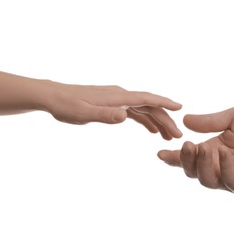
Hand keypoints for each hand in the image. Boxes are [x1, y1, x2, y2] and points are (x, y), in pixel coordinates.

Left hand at [46, 83, 182, 139]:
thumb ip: (105, 115)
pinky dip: (145, 120)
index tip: (180, 108)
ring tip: (168, 136)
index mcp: (118, 97)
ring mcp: (118, 99)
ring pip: (144, 109)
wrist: (53, 97)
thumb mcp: (84, 113)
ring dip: (157, 121)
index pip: (147, 98)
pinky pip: (135, 111)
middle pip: (149, 106)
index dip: (164, 103)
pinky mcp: (113, 104)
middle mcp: (121, 95)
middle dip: (165, 119)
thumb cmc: (66, 106)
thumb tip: (125, 116)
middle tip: (177, 135)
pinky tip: (151, 130)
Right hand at [158, 106, 233, 195]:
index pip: (190, 157)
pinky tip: (224, 153)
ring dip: (201, 165)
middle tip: (186, 145)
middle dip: (185, 160)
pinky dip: (224, 167)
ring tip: (203, 148)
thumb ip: (210, 121)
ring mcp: (231, 178)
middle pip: (193, 171)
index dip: (174, 157)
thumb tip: (185, 121)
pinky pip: (228, 181)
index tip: (160, 153)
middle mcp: (220, 167)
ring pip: (206, 180)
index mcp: (215, 151)